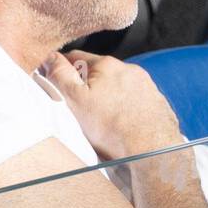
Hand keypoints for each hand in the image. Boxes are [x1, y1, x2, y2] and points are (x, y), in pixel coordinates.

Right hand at [42, 51, 182, 159]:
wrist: (151, 150)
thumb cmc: (112, 128)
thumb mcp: (75, 100)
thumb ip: (60, 75)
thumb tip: (51, 58)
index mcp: (107, 65)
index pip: (75, 57)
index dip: (62, 70)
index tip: (57, 84)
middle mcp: (129, 70)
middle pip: (98, 72)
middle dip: (87, 85)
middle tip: (79, 108)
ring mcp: (146, 85)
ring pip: (117, 86)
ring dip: (108, 96)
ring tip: (101, 120)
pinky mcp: (156, 102)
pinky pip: (134, 100)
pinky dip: (125, 108)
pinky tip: (120, 124)